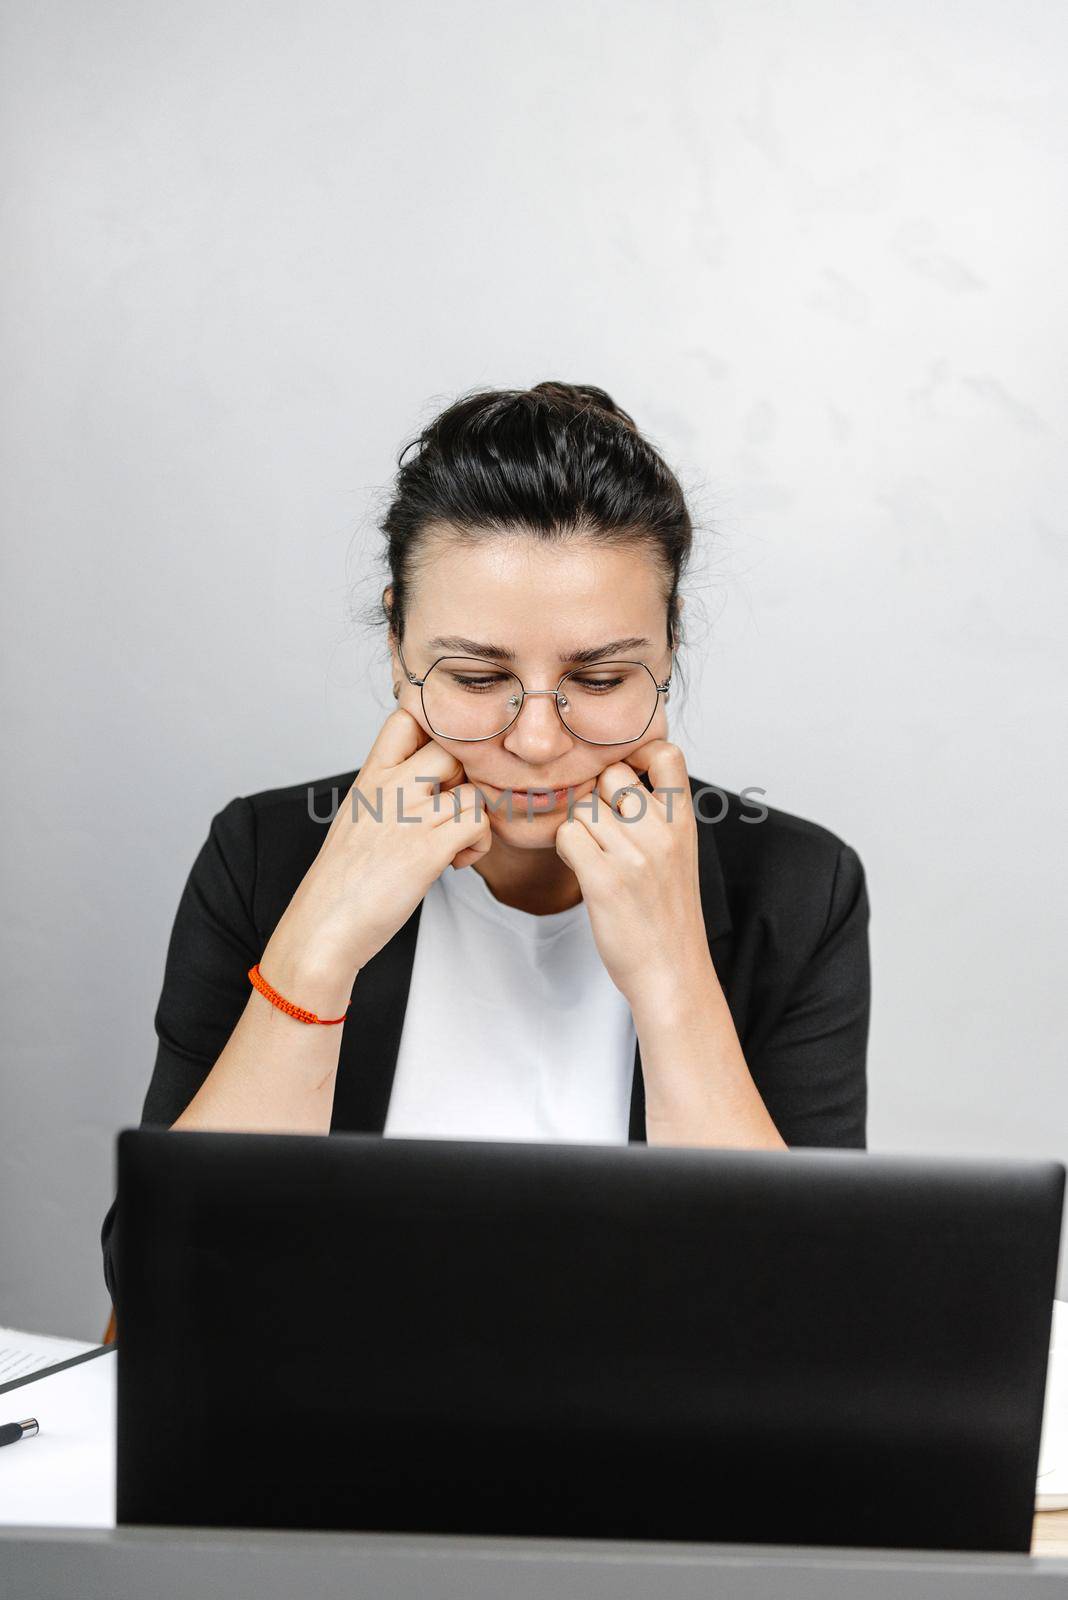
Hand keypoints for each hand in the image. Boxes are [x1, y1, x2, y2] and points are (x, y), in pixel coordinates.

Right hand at [261, 709, 491, 996]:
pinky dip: (479, 844)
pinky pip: (478, 822)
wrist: (323, 927)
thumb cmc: (343, 881)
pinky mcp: (426, 850)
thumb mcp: (359, 818)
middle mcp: (389, 788)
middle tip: (454, 812)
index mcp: (370, 776)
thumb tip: (431, 782)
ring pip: (472, 786)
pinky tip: (456, 863)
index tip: (441, 771)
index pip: (408, 718)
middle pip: (452, 747)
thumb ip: (391, 792)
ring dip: (477, 817)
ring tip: (457, 844)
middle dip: (467, 779)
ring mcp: (408, 817)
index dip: (436, 734)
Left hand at [553, 740, 708, 1005]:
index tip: (627, 772)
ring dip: (578, 827)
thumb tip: (618, 783)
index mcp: (683, 824)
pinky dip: (566, 848)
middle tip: (600, 829)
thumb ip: (658, 818)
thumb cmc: (669, 918)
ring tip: (592, 854)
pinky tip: (580, 867)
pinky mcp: (604, 879)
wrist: (672, 973)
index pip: (666, 754)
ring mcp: (633, 855)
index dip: (639, 752)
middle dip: (597, 797)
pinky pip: (568, 834)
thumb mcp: (680, 856)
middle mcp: (661, 832)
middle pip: (610, 776)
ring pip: (582, 807)